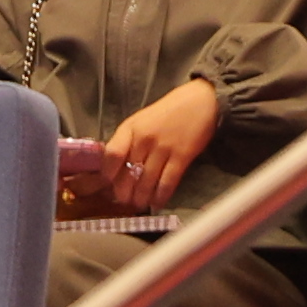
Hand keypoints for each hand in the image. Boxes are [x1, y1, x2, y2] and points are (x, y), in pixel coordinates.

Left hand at [93, 77, 221, 212]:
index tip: (107, 184)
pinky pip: (167, 183)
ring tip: (139, 205)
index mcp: (130, 128)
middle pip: (128, 173)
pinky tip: (157, 203)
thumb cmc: (167, 113)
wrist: (199, 102)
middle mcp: (144, 138)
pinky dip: (161, 196)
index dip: (107, 174)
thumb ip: (128, 141)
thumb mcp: (141, 121)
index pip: (112, 154)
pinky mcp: (182, 156)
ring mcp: (163, 148)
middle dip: (124, 192)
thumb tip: (117, 169)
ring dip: (141, 198)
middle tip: (124, 201)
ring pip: (146, 182)